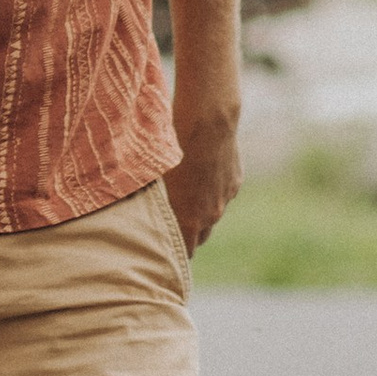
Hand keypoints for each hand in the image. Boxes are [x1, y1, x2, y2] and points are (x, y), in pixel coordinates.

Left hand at [163, 108, 241, 254]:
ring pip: (213, 213)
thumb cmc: (172, 150)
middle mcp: (211, 214)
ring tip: (187, 192)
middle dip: (188, 232)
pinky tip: (201, 172)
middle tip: (173, 222)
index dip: (174, 251)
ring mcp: (225, 197)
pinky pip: (222, 194)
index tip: (164, 249)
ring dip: (202, 209)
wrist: (207, 124)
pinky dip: (213, 190)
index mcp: (190, 219)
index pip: (185, 250)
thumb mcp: (156, 179)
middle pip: (201, 235)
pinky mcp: (235, 181)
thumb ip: (156, 203)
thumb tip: (141, 213)